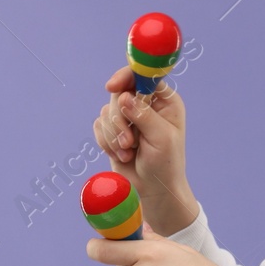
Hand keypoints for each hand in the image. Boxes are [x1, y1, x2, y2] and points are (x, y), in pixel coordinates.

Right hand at [93, 67, 196, 234]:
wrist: (153, 189)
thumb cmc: (166, 163)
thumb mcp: (161, 138)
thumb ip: (143, 115)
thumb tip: (124, 97)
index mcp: (165, 100)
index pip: (143, 76)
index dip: (125, 77)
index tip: (112, 87)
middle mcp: (146, 104)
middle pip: (119, 94)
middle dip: (119, 120)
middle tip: (129, 142)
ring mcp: (128, 117)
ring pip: (106, 111)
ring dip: (114, 135)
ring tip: (129, 152)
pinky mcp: (113, 130)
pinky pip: (98, 126)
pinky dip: (106, 142)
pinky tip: (121, 155)